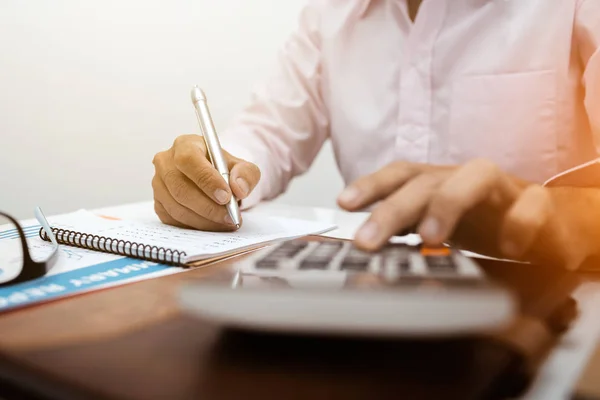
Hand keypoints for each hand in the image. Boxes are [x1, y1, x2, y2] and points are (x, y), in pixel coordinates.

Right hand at [152, 134, 260, 230]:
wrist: (214, 178)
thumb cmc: (224, 169)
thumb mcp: (242, 166)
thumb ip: (246, 173)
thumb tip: (239, 188)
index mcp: (185, 145)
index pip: (189, 160)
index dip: (207, 180)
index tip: (226, 196)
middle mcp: (166, 162)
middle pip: (180, 188)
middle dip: (207, 207)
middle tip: (229, 216)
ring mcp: (159, 184)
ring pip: (177, 208)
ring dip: (204, 220)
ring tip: (226, 222)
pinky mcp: (158, 204)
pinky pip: (174, 220)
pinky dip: (195, 226)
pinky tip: (213, 225)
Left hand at [337, 159, 567, 263]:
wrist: (546, 223)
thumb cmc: (485, 223)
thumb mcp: (440, 227)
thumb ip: (409, 231)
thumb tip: (367, 249)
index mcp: (438, 184)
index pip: (400, 175)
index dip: (372, 185)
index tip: (344, 203)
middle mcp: (465, 180)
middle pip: (427, 182)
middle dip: (394, 208)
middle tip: (368, 240)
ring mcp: (504, 188)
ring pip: (478, 176)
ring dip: (449, 203)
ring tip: (430, 238)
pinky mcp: (540, 203)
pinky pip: (533, 204)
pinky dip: (520, 223)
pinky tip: (509, 249)